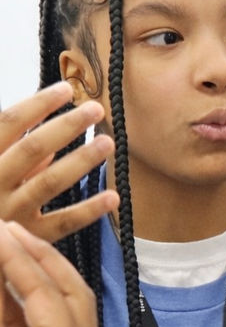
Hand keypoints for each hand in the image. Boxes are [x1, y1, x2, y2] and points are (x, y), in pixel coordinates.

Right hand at [0, 83, 117, 240]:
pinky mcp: (30, 237)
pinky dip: (88, 210)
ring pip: (50, 182)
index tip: (65, 89)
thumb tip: (50, 146)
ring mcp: (10, 212)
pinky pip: (62, 223)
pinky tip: (114, 196)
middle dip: (66, 127)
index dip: (37, 105)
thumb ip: (10, 152)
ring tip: (108, 143)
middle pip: (32, 149)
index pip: (7, 124)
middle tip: (96, 109)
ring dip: (81, 161)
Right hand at [0, 221, 98, 326]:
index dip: (17, 256)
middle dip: (44, 262)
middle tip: (11, 231)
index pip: (46, 293)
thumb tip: (0, 246)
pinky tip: (6, 284)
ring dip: (39, 283)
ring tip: (8, 251)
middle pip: (72, 298)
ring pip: (66, 316)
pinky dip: (31, 310)